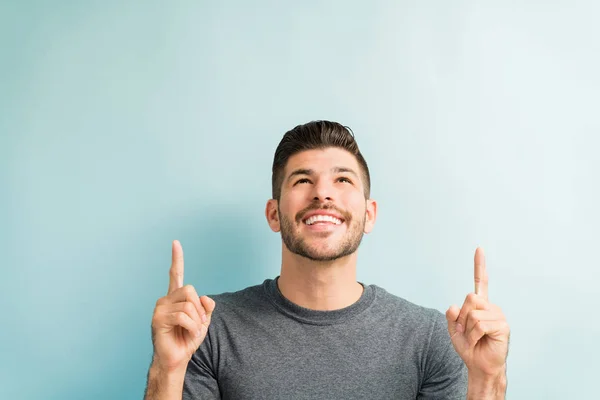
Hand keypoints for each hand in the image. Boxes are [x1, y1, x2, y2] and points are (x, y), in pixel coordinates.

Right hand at [150, 240, 215, 371]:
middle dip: (199, 308)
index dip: (176, 258)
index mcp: (175, 298)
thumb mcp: (203, 321)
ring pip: (188, 304)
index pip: (175, 274)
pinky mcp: (158, 319)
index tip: (176, 243)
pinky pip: (183, 316)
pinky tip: (187, 334)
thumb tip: (205, 298)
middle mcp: (165, 300)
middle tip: (197, 323)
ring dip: (196, 320)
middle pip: (190, 290)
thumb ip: (206, 307)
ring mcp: (160, 308)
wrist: (177, 360)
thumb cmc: (187, 340)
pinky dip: (192, 326)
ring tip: (190, 331)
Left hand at [445, 247, 509, 376]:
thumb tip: (453, 306)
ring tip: (474, 338)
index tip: (479, 248)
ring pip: (472, 314)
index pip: (480, 282)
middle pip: (469, 298)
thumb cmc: (469, 347)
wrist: (480, 365)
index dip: (479, 265)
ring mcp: (498, 316)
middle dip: (462, 317)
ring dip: (467, 330)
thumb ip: (451, 317)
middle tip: (467, 331)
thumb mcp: (454, 330)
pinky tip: (480, 341)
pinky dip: (473, 335)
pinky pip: (479, 325)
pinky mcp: (502, 326)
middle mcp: (490, 307)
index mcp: (480, 305)